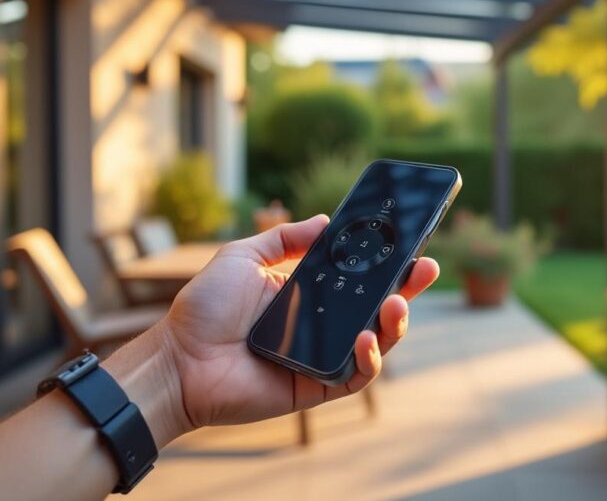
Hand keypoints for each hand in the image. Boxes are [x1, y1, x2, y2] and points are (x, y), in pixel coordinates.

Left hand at [156, 215, 438, 435]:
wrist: (180, 360)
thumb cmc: (204, 308)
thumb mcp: (243, 257)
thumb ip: (284, 238)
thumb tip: (326, 220)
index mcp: (307, 293)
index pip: (358, 277)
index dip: (387, 263)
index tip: (411, 244)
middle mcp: (321, 324)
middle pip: (376, 308)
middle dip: (406, 289)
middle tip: (426, 269)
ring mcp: (322, 356)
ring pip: (376, 342)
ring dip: (395, 323)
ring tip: (395, 304)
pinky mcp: (317, 387)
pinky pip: (356, 376)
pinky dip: (369, 358)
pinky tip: (366, 339)